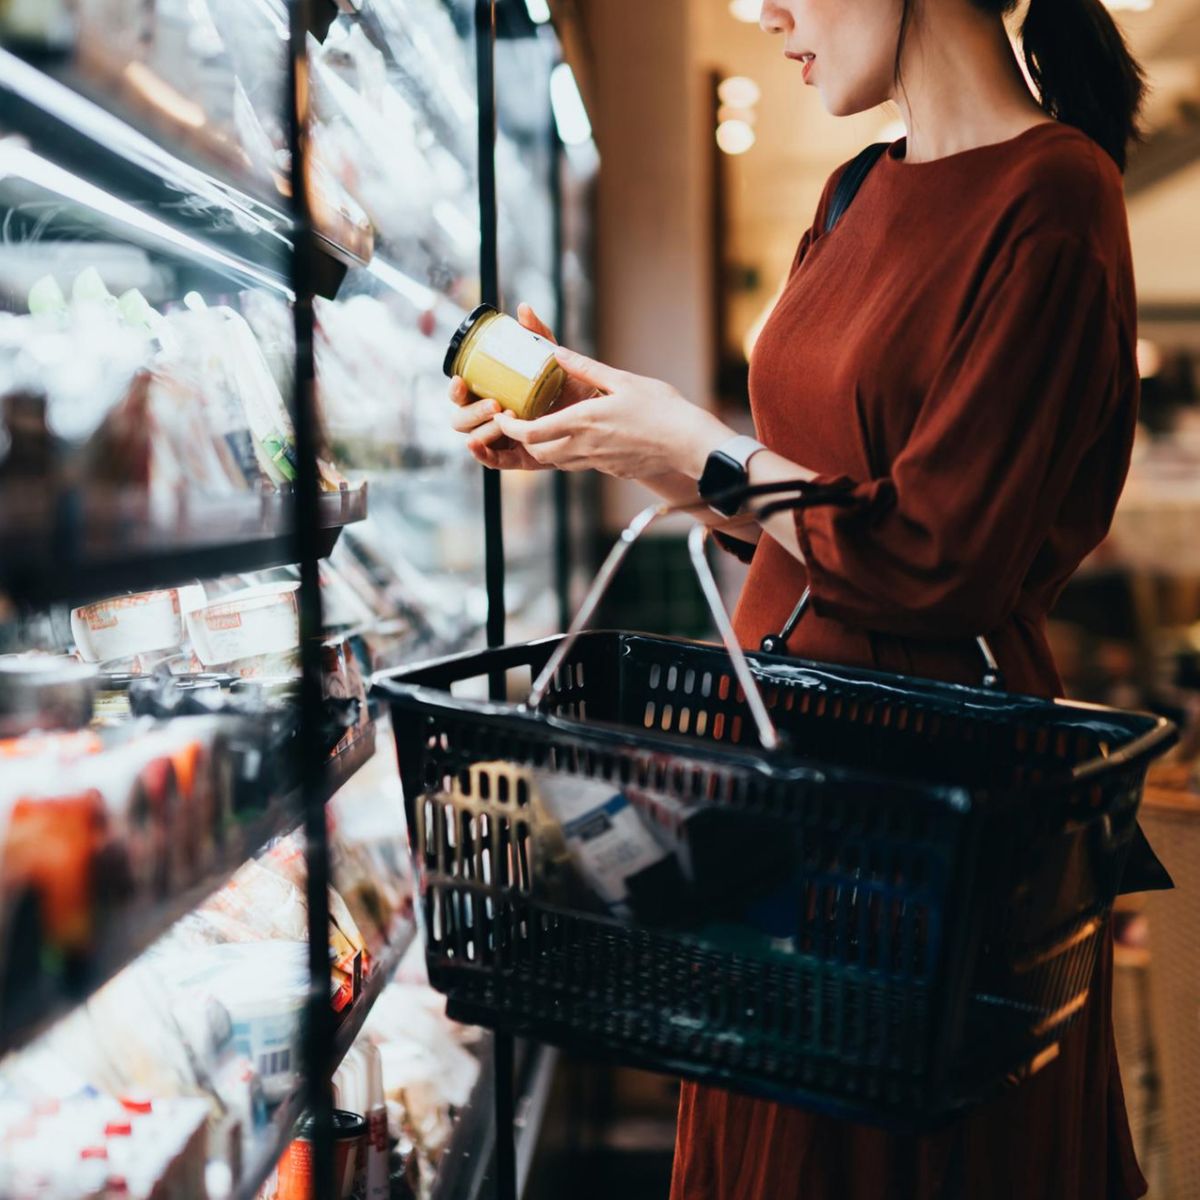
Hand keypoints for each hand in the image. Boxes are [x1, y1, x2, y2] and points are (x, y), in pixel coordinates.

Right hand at [448, 303, 592, 470]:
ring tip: (503, 419)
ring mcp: (504, 439)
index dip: (456, 389)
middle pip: (462, 418)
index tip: (461, 380)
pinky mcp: (518, 458)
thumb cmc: (572, 386)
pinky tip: (476, 445)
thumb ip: (538, 336)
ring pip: (475, 437)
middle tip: (495, 404)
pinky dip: (482, 454)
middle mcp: (493, 417)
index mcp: (493, 393)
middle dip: (471, 410)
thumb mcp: (553, 360)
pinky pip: (494, 461)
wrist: (600, 414)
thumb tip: (524, 309)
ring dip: (482, 429)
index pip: (463, 393)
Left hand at [492, 347, 731, 479]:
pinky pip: (580, 464)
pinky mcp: (611, 470)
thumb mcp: (622, 380)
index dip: (509, 428)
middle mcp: (585, 447)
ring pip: (558, 462)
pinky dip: (570, 453)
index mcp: (583, 422)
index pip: (531, 434)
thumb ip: (587, 368)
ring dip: (546, 448)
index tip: (503, 417)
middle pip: (538, 452)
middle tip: (521, 421)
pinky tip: (581, 437)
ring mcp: (597, 462)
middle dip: (524, 440)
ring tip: (547, 427)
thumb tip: (557, 352)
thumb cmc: (661, 409)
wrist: (689, 444)